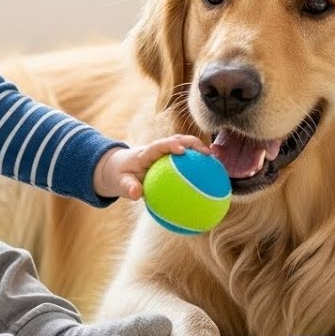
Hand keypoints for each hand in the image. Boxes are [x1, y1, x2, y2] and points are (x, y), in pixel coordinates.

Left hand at [93, 135, 208, 199]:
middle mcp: (157, 149)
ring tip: (217, 163)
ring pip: (185, 148)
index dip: (171, 145)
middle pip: (178, 140)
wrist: (117, 169)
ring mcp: (165, 154)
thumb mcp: (119, 183)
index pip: (159, 145)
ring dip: (200, 152)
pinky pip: (186, 163)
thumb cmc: (119, 175)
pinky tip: (211, 181)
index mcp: (145, 153)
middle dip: (193, 144)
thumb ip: (127, 188)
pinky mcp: (170, 160)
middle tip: (208, 154)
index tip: (183, 151)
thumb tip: (136, 195)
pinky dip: (197, 168)